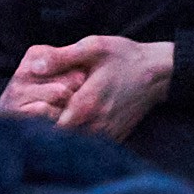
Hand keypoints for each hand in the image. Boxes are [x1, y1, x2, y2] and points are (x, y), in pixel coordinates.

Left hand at [0, 35, 175, 140]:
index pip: (46, 128)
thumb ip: (62, 57)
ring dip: (63, 135)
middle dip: (46, 128)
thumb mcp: (94, 47)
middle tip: (43, 111)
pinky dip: (80, 138)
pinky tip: (78, 122)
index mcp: (85, 105)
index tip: (33, 108)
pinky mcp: (115, 137)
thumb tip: (33, 67)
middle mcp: (95, 125)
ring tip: (60, 116)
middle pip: (57, 139)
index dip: (35, 120)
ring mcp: (107, 134)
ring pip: (74, 144)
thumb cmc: (125, 57)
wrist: (161, 72)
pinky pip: (90, 146)